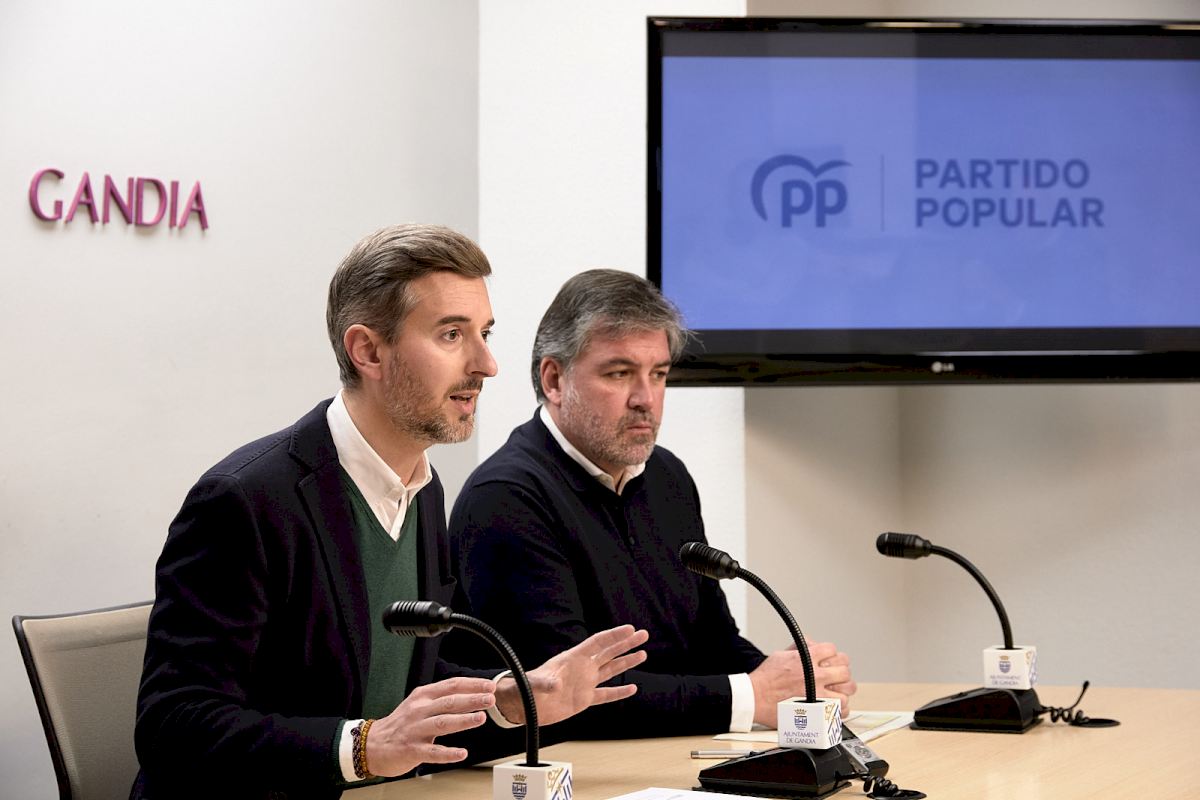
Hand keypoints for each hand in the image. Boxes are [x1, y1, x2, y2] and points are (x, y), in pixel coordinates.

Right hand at [364, 677, 496, 776]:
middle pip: (449, 702)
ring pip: (442, 723)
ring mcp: (415, 730)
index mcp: (422, 696)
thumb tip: (470, 694)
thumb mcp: (418, 704)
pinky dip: (448, 753)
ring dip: (463, 720)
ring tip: (481, 718)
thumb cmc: (400, 724)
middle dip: (472, 700)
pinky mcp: (412, 749)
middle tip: (490, 699)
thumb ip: (440, 699)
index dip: (471, 685)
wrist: (371, 744)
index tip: (488, 686)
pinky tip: (461, 753)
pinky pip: (432, 752)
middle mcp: (419, 710)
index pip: (451, 685)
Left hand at [495, 624, 648, 724]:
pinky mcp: (584, 699)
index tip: (630, 629)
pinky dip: (619, 693)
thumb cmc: (526, 688)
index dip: (614, 635)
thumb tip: (555, 685)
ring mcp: (584, 683)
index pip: (598, 643)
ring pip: (611, 670)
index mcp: (573, 659)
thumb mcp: (534, 683)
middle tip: (643, 634)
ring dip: (626, 663)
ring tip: (643, 654)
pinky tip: (631, 689)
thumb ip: (545, 682)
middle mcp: (582, 669)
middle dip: (626, 643)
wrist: (523, 705)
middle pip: (609, 653)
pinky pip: (606, 695)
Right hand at [749, 641, 855, 726]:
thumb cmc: (765, 679)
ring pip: (847, 691)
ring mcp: (818, 694)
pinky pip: (841, 710)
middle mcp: (815, 675)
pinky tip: (834, 706)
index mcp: (806, 658)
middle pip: (844, 670)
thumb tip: (812, 645)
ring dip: (842, 691)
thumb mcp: (781, 655)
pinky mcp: (818, 711)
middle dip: (840, 672)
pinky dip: (840, 709)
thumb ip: (800, 649)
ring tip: (836, 692)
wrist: (755, 698)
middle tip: (835, 676)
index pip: (832, 650)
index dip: (831, 654)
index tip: (829, 660)